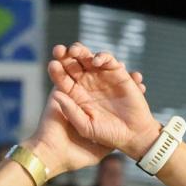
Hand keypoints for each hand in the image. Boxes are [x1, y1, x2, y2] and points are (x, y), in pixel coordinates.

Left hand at [46, 43, 159, 159]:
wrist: (133, 134)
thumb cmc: (107, 134)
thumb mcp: (85, 126)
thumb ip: (71, 111)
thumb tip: (56, 94)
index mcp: (75, 95)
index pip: (62, 79)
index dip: (56, 70)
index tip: (52, 65)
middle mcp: (86, 83)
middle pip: (72, 63)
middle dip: (64, 55)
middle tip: (59, 51)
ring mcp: (101, 76)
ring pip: (87, 57)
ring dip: (80, 51)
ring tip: (74, 51)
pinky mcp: (117, 72)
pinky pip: (107, 60)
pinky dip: (101, 57)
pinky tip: (96, 61)